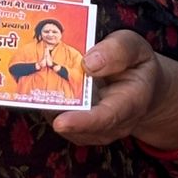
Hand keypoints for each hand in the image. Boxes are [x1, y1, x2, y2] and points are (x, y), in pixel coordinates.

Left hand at [49, 30, 177, 149]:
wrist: (141, 86)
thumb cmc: (135, 63)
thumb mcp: (133, 47)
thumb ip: (117, 51)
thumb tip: (89, 63)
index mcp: (132, 100)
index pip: (108, 117)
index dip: (83, 122)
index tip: (60, 122)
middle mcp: (117, 123)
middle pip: (85, 129)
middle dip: (59, 116)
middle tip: (35, 99)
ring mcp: (101, 130)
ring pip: (71, 130)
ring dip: (53, 111)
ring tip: (38, 89)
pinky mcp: (85, 130)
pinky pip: (65, 124)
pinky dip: (52, 110)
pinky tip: (44, 91)